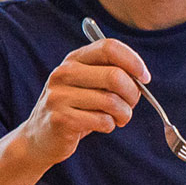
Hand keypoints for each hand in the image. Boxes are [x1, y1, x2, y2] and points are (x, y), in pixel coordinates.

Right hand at [16, 39, 146, 169]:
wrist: (40, 137)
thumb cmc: (76, 109)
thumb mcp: (89, 85)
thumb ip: (111, 74)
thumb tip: (141, 77)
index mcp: (74, 59)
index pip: (109, 47)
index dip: (133, 61)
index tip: (144, 78)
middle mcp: (64, 73)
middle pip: (115, 76)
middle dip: (133, 94)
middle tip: (130, 104)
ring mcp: (59, 96)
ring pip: (112, 101)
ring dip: (124, 114)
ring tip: (119, 118)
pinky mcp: (61, 119)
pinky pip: (103, 121)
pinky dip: (110, 125)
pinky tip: (102, 126)